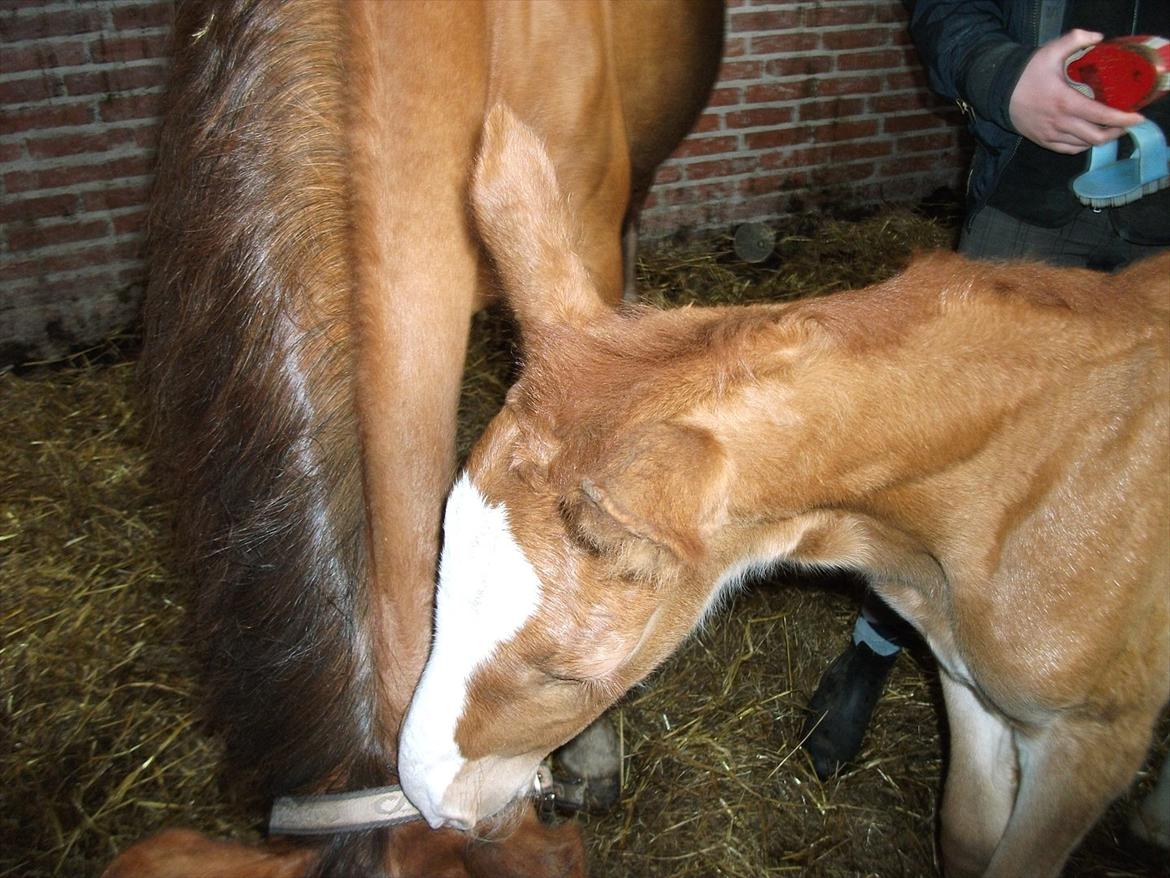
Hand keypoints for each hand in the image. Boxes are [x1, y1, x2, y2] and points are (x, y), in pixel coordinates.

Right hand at [1009, 29, 1145, 153]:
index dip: (1122, 119)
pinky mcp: (1043, 140)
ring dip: (1101, 139)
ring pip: (1084, 145)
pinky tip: (1089, 138)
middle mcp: (1060, 122)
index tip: (1137, 118)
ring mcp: (1051, 134)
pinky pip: (1069, 149)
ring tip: (1111, 130)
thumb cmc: (1026, 73)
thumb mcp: (1050, 51)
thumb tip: (1098, 38)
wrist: (998, 92)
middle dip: (1116, 132)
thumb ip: (1075, 39)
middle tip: (1125, 123)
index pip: (1101, 116)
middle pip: (1096, 136)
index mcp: (1065, 102)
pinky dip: (1083, 146)